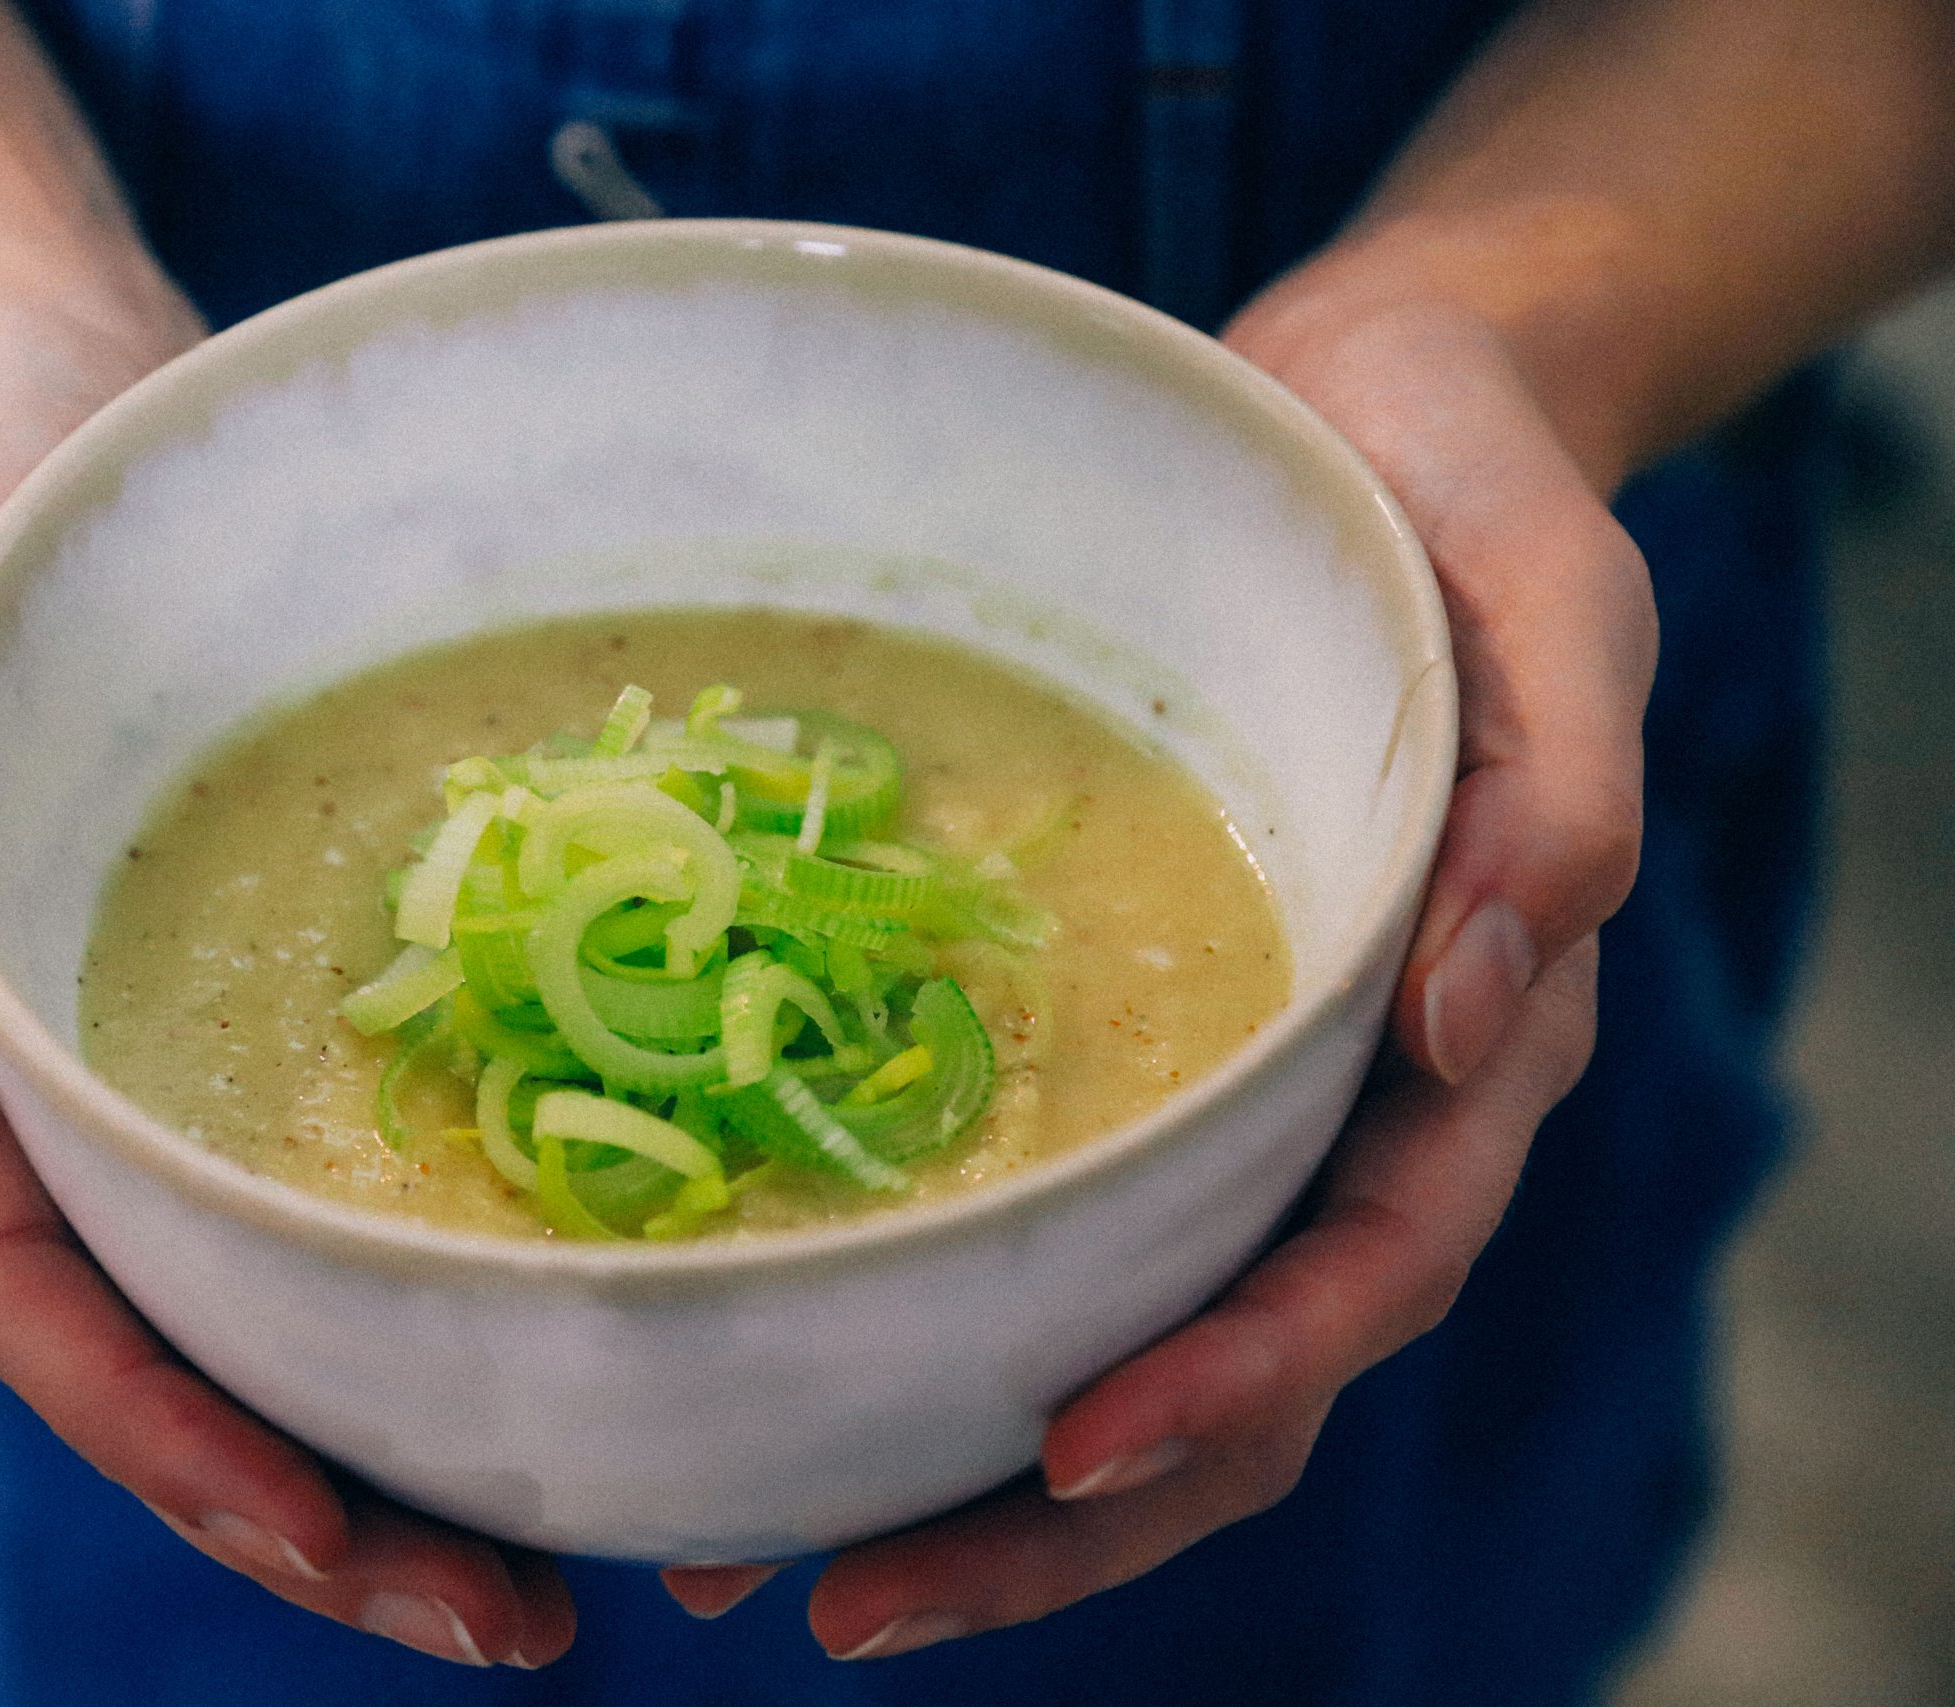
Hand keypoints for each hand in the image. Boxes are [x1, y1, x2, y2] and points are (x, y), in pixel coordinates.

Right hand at [0, 292, 573, 1667]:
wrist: (68, 400)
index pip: (47, 1298)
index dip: (172, 1438)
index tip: (325, 1544)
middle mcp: (100, 1087)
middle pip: (203, 1342)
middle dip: (340, 1505)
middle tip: (522, 1618)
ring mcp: (213, 1038)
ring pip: (312, 1274)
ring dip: (434, 1418)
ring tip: (609, 1531)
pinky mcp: (322, 965)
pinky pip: (402, 1133)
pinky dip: (486, 1241)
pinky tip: (617, 1299)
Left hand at [665, 274, 1654, 1652]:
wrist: (1372, 419)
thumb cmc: (1467, 497)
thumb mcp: (1555, 604)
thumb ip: (1553, 800)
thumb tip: (1471, 1009)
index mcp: (1464, 1039)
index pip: (1369, 1267)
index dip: (1236, 1378)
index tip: (1071, 1448)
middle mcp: (1338, 1099)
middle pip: (1224, 1374)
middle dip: (1054, 1516)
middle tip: (852, 1601)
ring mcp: (1222, 1079)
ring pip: (1113, 1331)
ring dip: (959, 1471)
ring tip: (760, 1553)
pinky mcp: (1117, 1023)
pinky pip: (1038, 1199)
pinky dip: (925, 1304)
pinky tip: (776, 1349)